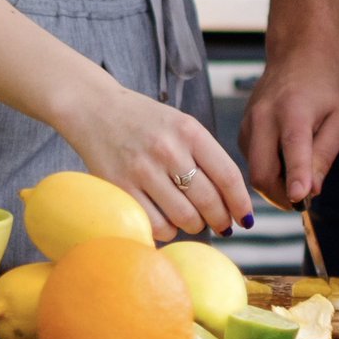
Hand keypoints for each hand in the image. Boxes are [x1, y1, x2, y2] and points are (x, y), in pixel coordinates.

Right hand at [70, 87, 255, 242]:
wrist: (94, 108)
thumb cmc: (143, 121)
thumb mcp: (180, 124)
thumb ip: (205, 155)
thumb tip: (231, 201)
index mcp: (188, 130)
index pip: (227, 176)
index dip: (240, 203)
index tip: (244, 218)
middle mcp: (167, 149)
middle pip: (209, 201)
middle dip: (221, 220)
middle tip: (222, 226)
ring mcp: (142, 169)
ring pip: (185, 217)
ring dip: (195, 226)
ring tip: (193, 221)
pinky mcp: (120, 186)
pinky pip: (156, 224)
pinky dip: (168, 230)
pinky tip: (167, 221)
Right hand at [240, 50, 338, 207]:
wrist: (296, 57)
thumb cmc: (324, 90)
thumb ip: (324, 156)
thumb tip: (311, 191)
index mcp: (294, 112)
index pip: (293, 150)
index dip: (296, 177)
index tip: (298, 201)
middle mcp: (263, 117)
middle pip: (261, 171)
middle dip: (280, 196)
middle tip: (300, 204)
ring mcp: (247, 123)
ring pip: (253, 170)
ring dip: (273, 185)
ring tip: (294, 180)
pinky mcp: (241, 129)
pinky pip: (250, 161)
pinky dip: (266, 170)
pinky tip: (283, 162)